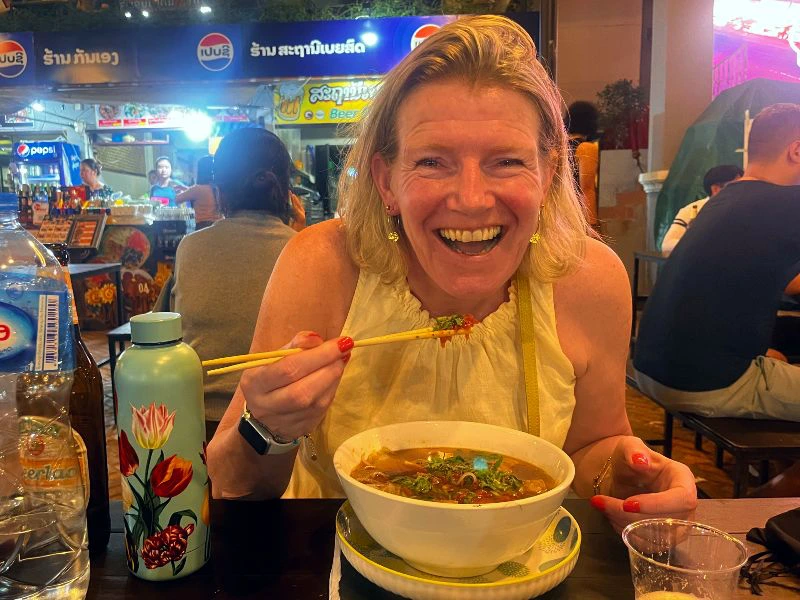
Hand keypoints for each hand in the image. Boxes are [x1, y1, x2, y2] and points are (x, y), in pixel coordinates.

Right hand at [238, 331, 352, 441]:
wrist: (262, 418)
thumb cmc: (269, 379)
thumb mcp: (271, 359)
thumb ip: (293, 346)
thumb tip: (318, 339)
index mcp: (255, 383)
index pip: (288, 369)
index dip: (317, 355)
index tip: (340, 342)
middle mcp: (268, 406)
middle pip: (304, 389)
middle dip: (329, 366)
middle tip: (344, 349)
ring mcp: (286, 422)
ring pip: (317, 401)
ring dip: (334, 377)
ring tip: (340, 360)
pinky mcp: (302, 429)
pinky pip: (323, 409)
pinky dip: (332, 389)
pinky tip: (334, 376)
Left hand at [590, 436, 696, 532]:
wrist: (623, 474)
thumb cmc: (630, 458)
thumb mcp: (629, 446)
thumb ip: (634, 450)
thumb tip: (640, 460)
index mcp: (683, 480)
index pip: (682, 499)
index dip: (657, 505)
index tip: (628, 503)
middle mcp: (685, 506)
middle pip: (667, 522)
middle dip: (630, 516)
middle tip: (602, 502)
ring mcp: (677, 525)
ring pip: (656, 538)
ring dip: (624, 525)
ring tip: (604, 506)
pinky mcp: (663, 538)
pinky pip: (647, 546)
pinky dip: (625, 533)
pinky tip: (611, 516)